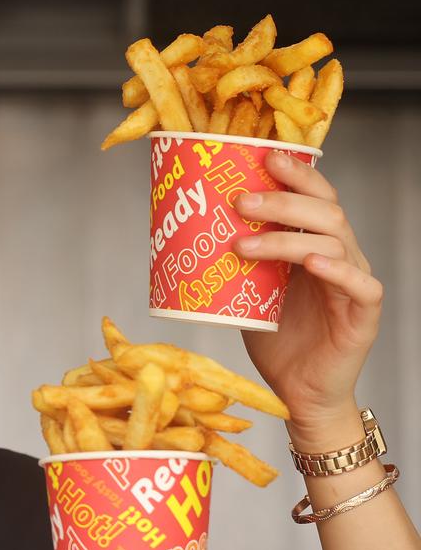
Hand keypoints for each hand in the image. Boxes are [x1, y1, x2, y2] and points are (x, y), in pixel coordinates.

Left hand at [233, 150, 382, 443]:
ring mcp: (354, 283)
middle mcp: (339, 256)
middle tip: (242, 198)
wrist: (298, 392)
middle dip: (283, 199)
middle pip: (325, 211)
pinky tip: (313, 262)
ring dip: (287, 236)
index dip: (296, 172)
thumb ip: (234, 260)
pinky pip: (360, 285)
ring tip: (246, 241)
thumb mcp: (246, 290)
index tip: (264, 156)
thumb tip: (185, 229)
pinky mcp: (363, 315)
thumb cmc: (276, 338)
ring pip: (335, 241)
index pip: (314, 196)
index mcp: (313, 244)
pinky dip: (337, 270)